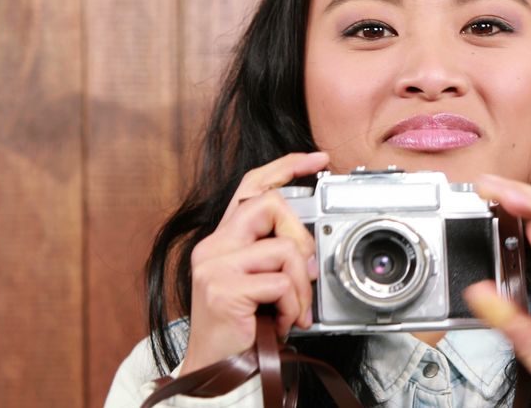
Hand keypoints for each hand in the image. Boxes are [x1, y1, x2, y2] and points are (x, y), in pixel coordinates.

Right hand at [182, 152, 328, 372]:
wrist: (214, 371)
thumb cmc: (240, 331)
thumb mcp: (259, 285)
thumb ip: (275, 258)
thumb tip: (310, 248)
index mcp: (222, 241)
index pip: (252, 185)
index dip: (286, 165)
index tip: (317, 159)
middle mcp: (213, 247)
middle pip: (270, 205)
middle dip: (301, 236)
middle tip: (304, 274)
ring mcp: (215, 266)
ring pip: (284, 248)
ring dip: (300, 285)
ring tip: (292, 310)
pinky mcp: (223, 288)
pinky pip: (280, 282)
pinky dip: (292, 305)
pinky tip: (282, 322)